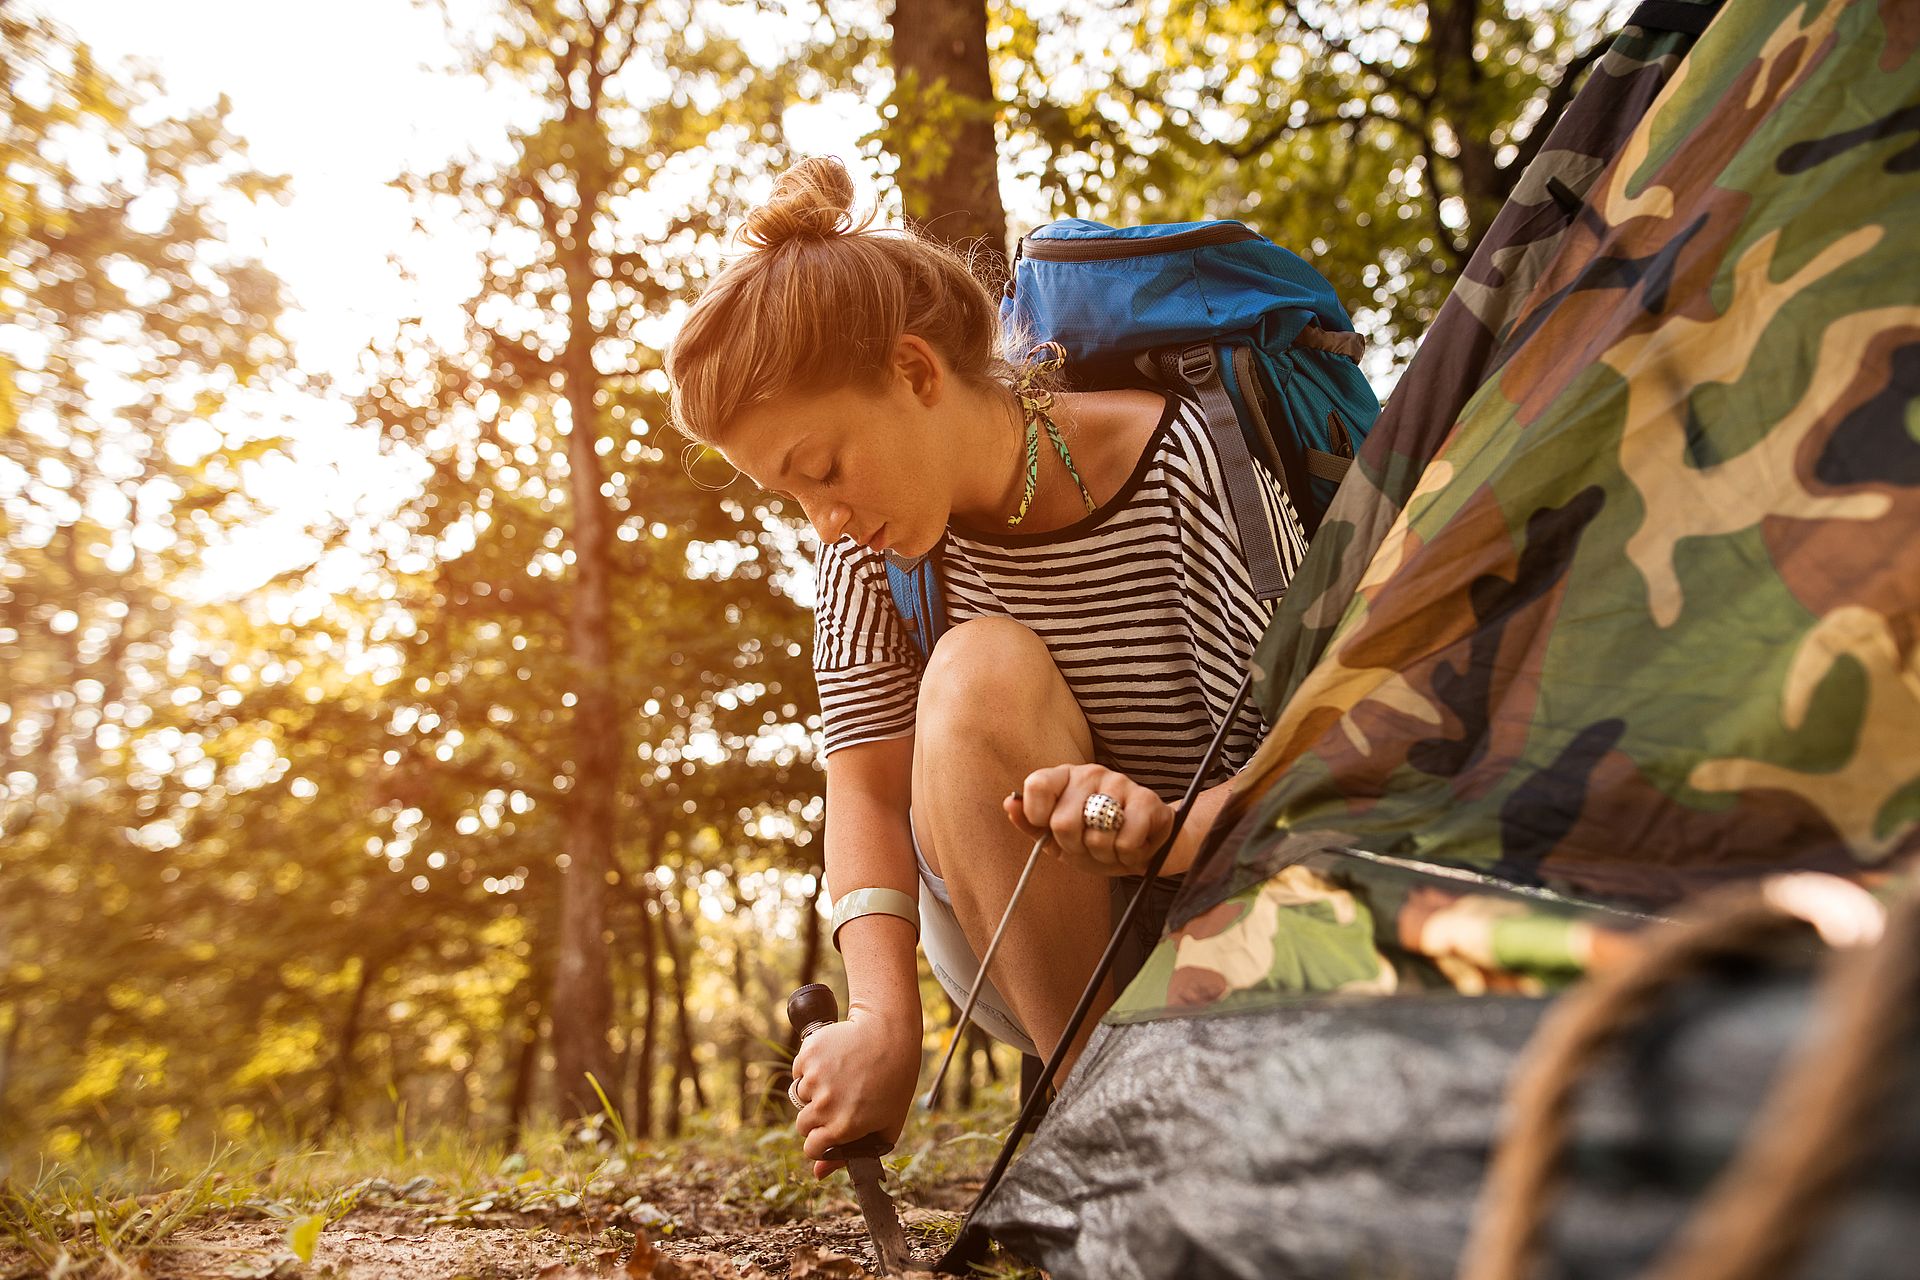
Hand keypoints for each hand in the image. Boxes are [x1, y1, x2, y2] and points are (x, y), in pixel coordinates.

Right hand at [790, 1005, 920, 1178]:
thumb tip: (817, 1174)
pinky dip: (811, 1068)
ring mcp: (815, 1077)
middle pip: (802, 1126)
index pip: (811, 1149)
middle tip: (839, 1103)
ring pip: (800, 1096)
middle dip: (816, 1120)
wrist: (890, 1034)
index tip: (828, 1135)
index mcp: (844, 1126)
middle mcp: (825, 1103)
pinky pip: (799, 1070)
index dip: (819, 1144)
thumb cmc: (894, 1083)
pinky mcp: (808, 1054)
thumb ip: (851, 1154)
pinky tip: (835, 1061)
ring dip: (814, 1090)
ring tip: (842, 1077)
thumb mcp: (885, 1126)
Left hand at [1003, 764, 1174, 875]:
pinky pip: (1126, 841)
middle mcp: (1090, 773)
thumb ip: (1031, 824)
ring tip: (1112, 847)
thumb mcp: (1057, 839)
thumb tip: (1010, 803)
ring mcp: (1120, 782)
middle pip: (1064, 822)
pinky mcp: (1147, 800)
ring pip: (1097, 835)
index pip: (1037, 785)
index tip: (1050, 831)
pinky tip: (1132, 847)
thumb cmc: (1095, 841)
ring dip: (1104, 854)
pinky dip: (1127, 855)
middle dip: (1076, 847)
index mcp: (1064, 777)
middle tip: (1088, 846)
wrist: (1143, 848)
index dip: (1038, 816)